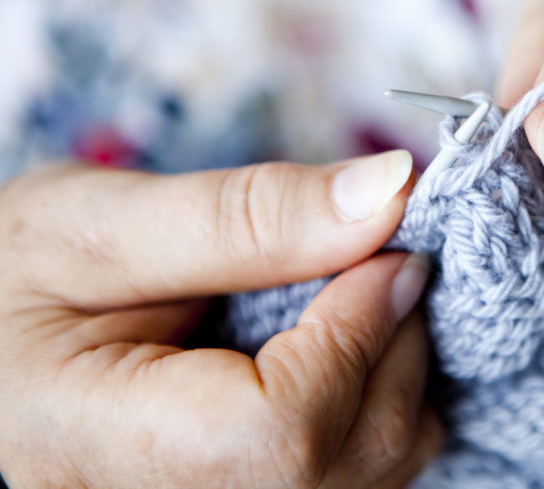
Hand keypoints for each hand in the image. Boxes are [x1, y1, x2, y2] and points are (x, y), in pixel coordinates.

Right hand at [0, 154, 442, 487]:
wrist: (0, 331)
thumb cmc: (17, 274)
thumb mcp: (104, 221)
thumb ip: (249, 213)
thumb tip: (389, 189)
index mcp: (99, 444)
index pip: (282, 431)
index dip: (356, 333)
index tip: (385, 253)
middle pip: (346, 461)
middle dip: (395, 346)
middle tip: (379, 261)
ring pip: (374, 476)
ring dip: (398, 374)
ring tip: (356, 302)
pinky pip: (362, 475)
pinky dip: (382, 403)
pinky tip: (345, 350)